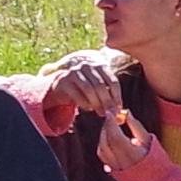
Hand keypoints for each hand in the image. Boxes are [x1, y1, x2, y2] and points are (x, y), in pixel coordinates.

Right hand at [39, 54, 159, 143]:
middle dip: (107, 102)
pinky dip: (84, 103)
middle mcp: (87, 66)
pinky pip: (76, 94)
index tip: (119, 109)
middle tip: (111, 114)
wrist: (60, 84)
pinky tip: (89, 109)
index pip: (112, 81)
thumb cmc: (84, 88)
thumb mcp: (98, 89)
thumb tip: (120, 114)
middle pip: (101, 86)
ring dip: (97, 104)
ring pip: (89, 89)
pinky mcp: (63, 80)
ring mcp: (74, 71)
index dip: (117, 96)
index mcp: (99, 65)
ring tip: (101, 114)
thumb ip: (108, 96)